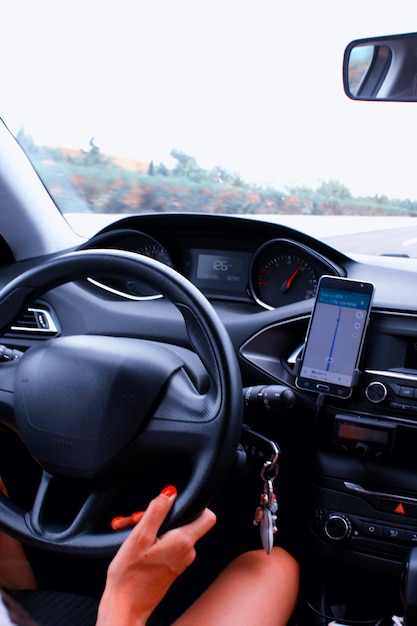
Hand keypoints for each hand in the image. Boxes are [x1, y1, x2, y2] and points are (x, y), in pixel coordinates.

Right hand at [96, 486, 215, 625]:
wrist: (124, 608)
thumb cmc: (129, 577)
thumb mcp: (139, 537)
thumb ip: (156, 511)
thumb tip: (170, 493)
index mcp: (183, 542)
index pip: (208, 516)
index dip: (195, 504)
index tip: (174, 503)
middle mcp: (187, 552)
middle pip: (183, 522)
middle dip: (159, 516)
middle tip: (136, 519)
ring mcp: (180, 561)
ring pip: (172, 533)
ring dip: (151, 528)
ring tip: (130, 531)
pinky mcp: (171, 568)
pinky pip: (167, 545)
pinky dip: (152, 540)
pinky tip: (134, 544)